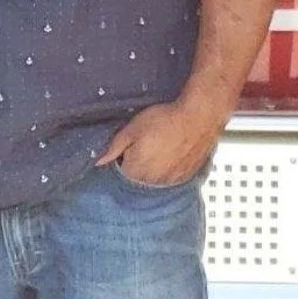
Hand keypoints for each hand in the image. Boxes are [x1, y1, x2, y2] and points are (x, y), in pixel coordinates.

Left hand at [96, 90, 227, 185]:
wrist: (198, 117)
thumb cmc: (165, 120)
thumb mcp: (132, 129)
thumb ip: (114, 147)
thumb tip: (99, 160)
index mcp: (135, 171)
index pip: (121, 171)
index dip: (124, 156)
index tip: (132, 145)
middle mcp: (153, 181)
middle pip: (138, 176)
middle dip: (139, 162)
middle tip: (149, 143)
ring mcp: (171, 181)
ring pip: (156, 178)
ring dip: (156, 166)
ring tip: (163, 145)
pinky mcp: (185, 177)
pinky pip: (172, 177)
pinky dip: (171, 167)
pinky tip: (174, 151)